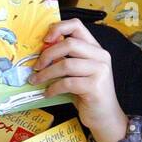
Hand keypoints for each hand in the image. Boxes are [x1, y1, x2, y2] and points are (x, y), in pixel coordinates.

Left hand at [32, 19, 126, 141]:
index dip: (58, 28)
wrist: (105, 116)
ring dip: (46, 74)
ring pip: (66, 64)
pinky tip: (48, 93)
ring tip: (36, 81)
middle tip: (36, 67)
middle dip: (47, 55)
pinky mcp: (95, 86)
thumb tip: (41, 51)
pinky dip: (53, 88)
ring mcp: (100, 70)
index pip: (77, 25)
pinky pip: (67, 83)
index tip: (45, 40)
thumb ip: (66, 58)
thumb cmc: (88, 93)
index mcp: (96, 48)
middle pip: (68, 44)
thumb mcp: (78, 71)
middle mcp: (100, 56)